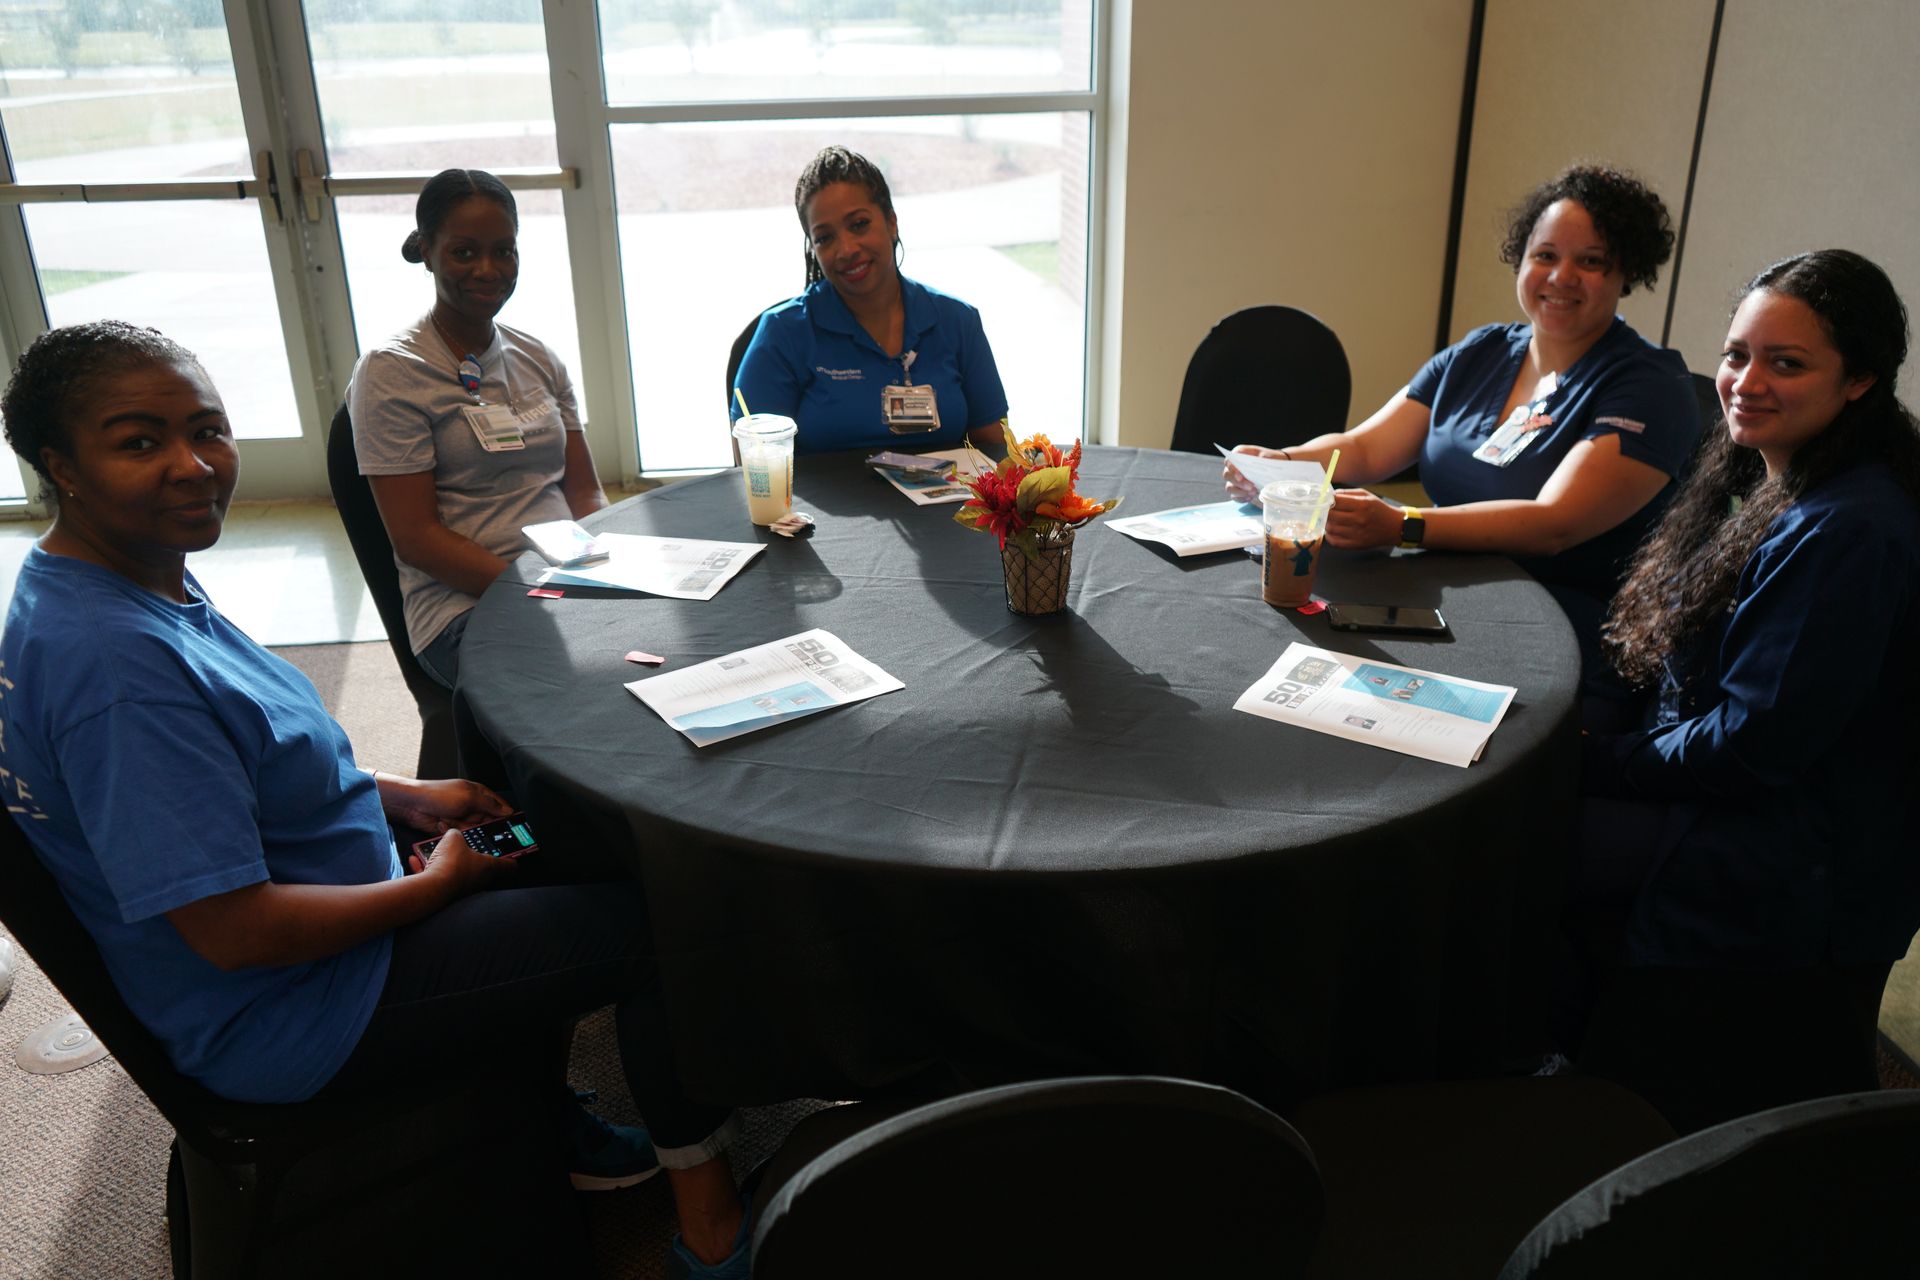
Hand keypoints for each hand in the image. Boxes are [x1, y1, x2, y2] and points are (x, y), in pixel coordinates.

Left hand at [379, 776, 512, 835]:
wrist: (412, 805)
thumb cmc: (438, 794)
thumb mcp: (468, 797)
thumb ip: (490, 805)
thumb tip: (508, 811)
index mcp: (480, 794)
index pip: (500, 806)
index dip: (508, 816)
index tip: (516, 827)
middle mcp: (473, 806)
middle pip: (490, 821)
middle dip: (486, 826)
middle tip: (482, 827)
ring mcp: (463, 818)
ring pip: (476, 831)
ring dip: (466, 828)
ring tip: (454, 820)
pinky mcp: (453, 829)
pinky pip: (463, 836)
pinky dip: (455, 832)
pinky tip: (444, 823)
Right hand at [408, 826, 512, 892]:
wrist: (433, 887)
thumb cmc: (451, 864)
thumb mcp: (454, 838)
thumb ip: (456, 833)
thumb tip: (452, 834)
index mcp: (488, 866)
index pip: (509, 866)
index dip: (512, 860)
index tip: (513, 858)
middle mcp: (478, 880)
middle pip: (480, 868)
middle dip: (472, 857)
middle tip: (465, 848)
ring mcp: (462, 888)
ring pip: (455, 872)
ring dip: (445, 862)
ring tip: (433, 852)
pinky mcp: (444, 894)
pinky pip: (436, 878)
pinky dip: (426, 869)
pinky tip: (415, 860)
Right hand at [1224, 445, 1284, 503]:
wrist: (1280, 473)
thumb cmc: (1274, 462)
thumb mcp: (1273, 457)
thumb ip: (1267, 457)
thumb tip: (1262, 458)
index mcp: (1242, 455)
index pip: (1230, 459)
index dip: (1232, 467)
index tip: (1240, 476)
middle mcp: (1236, 467)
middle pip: (1227, 474)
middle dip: (1238, 482)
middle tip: (1251, 486)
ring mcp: (1236, 480)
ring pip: (1229, 487)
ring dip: (1240, 491)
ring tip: (1253, 493)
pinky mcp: (1239, 491)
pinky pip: (1235, 497)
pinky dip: (1242, 498)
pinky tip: (1251, 498)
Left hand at [1324, 489, 1404, 549]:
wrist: (1394, 527)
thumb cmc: (1379, 510)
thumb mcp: (1367, 495)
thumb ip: (1348, 493)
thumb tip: (1330, 494)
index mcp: (1362, 505)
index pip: (1336, 502)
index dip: (1326, 500)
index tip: (1324, 500)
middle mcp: (1359, 519)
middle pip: (1331, 515)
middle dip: (1325, 512)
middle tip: (1324, 510)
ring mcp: (1357, 533)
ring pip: (1331, 528)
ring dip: (1327, 523)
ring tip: (1330, 520)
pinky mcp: (1356, 544)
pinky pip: (1335, 541)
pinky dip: (1330, 536)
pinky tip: (1332, 531)